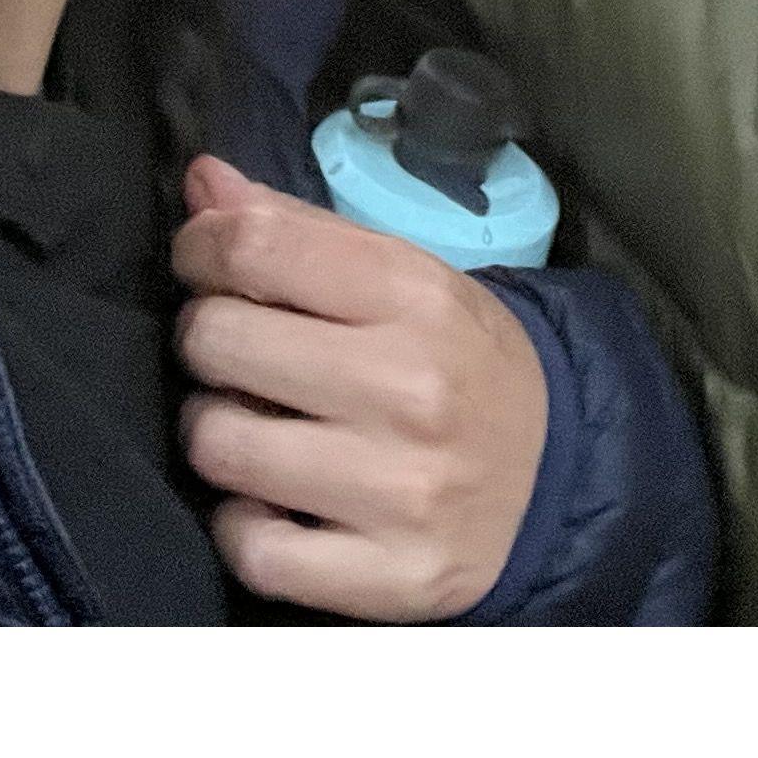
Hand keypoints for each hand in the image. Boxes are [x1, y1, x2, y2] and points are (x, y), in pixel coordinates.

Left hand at [170, 156, 550, 620]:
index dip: (201, 246)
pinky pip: (251, 551)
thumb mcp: (404, 277)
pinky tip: (270, 503)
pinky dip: (242, 525)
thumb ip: (299, 228)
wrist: (556, 475)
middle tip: (238, 351)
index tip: (203, 261)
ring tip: (253, 424)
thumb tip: (201, 180)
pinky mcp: (388, 576)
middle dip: (209, 339)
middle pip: (219, 341)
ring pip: (220, 446)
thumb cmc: (458, 360)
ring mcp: (398, 491)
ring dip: (217, 431)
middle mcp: (409, 389)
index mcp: (415, 296)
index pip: (256, 245)